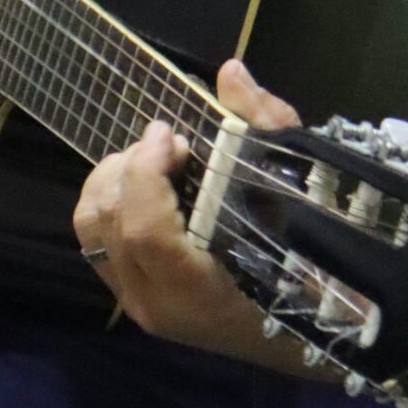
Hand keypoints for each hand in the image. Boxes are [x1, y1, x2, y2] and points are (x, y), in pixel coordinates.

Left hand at [75, 58, 303, 360]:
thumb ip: (265, 130)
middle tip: (171, 143)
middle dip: (128, 166)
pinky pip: (98, 239)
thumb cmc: (315, 267)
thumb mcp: (300, 194)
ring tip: (158, 161)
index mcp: (197, 292)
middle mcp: (155, 304)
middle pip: (106, 221)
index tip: (171, 133)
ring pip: (91, 228)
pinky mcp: (134, 296)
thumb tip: (230, 73)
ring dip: (116, 180)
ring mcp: (139, 304)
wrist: (317, 335)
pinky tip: (152, 186)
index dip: (146, 172)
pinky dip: (115, 201)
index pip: (145, 230)